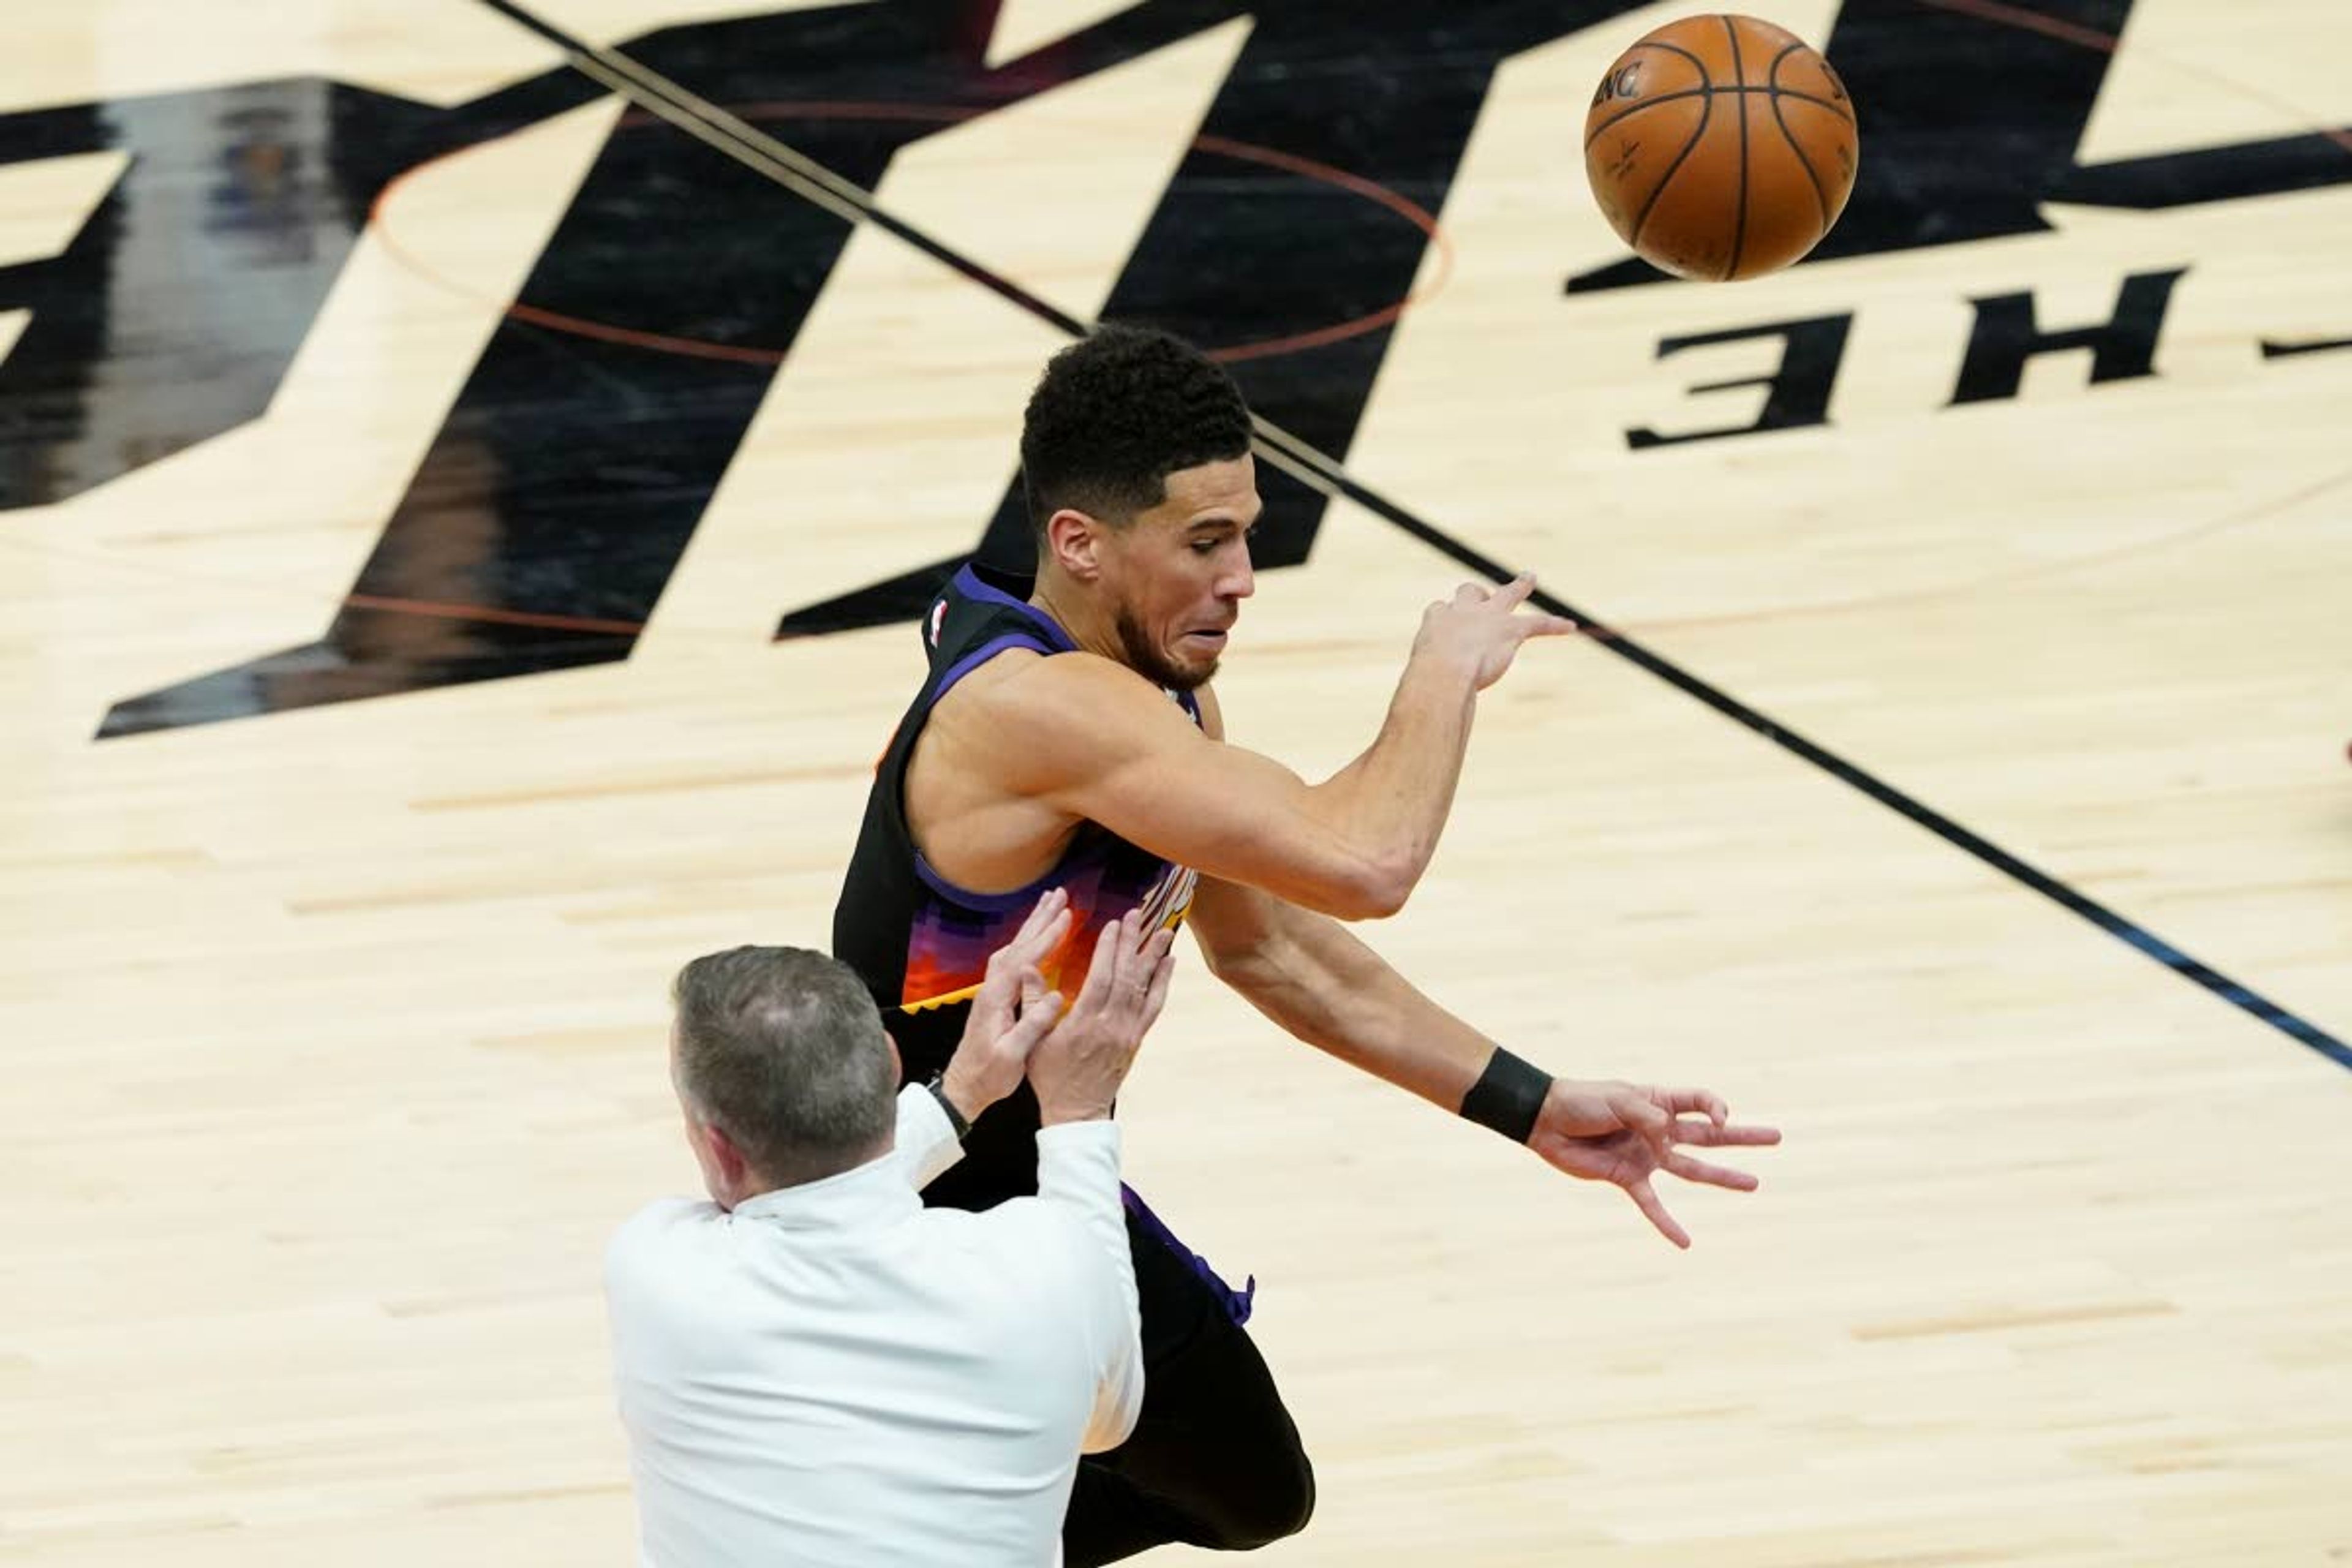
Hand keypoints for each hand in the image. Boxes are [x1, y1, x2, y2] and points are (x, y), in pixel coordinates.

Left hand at [939, 888, 1073, 1120]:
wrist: (964, 1087)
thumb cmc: (988, 1075)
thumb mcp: (1012, 1056)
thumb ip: (1031, 1025)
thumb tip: (1058, 997)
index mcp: (997, 999)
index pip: (1024, 960)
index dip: (1046, 938)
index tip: (1066, 917)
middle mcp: (992, 988)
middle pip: (1018, 945)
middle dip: (1040, 919)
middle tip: (1060, 895)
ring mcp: (992, 991)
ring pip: (1014, 949)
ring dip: (1033, 926)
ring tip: (1051, 906)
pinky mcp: (996, 997)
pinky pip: (1014, 960)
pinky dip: (1028, 943)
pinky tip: (1037, 939)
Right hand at [1028, 911, 1177, 1124]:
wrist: (1077, 1112)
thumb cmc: (1050, 1078)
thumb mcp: (1033, 1042)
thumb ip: (1033, 1004)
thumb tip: (1026, 968)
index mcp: (1083, 1024)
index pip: (1100, 978)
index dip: (1108, 949)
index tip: (1112, 925)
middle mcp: (1110, 1026)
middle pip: (1125, 977)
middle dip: (1131, 943)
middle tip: (1136, 915)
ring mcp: (1127, 1033)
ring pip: (1144, 989)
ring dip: (1153, 958)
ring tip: (1163, 931)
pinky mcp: (1136, 1039)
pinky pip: (1153, 1007)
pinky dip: (1162, 983)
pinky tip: (1167, 964)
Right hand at [1412, 574, 1577, 691]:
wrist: (1445, 672)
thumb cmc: (1427, 679)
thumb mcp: (1422, 676)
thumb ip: (1428, 682)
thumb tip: (1424, 704)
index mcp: (1437, 620)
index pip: (1441, 609)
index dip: (1444, 618)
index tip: (1443, 632)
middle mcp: (1463, 611)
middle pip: (1470, 592)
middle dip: (1475, 594)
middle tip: (1480, 595)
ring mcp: (1489, 617)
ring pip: (1508, 594)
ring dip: (1521, 585)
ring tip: (1529, 577)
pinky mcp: (1511, 629)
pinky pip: (1538, 623)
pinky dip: (1555, 625)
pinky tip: (1571, 626)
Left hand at [1527, 1080, 1780, 1248]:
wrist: (1545, 1120)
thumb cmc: (1581, 1101)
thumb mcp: (1619, 1100)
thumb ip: (1648, 1118)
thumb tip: (1667, 1139)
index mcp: (1659, 1102)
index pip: (1700, 1101)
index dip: (1716, 1107)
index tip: (1723, 1117)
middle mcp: (1659, 1129)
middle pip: (1709, 1135)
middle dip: (1742, 1135)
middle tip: (1776, 1136)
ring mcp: (1647, 1155)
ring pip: (1692, 1169)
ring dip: (1722, 1176)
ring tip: (1754, 1184)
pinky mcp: (1628, 1177)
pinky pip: (1653, 1204)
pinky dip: (1667, 1223)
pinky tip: (1686, 1243)